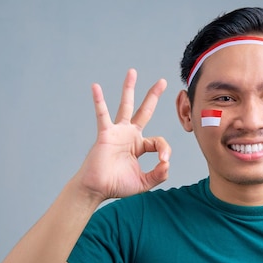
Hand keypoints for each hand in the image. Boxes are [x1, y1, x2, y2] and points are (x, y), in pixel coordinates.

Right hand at [75, 68, 170, 200]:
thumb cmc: (117, 185)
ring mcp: (117, 132)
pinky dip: (99, 101)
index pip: (158, 141)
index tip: (163, 161)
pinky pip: (102, 114)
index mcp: (139, 146)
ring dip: (129, 89)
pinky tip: (96, 87)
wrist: (97, 189)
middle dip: (153, 96)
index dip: (164, 150)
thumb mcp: (144, 182)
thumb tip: (167, 163)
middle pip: (144, 111)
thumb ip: (159, 174)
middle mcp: (129, 135)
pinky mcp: (105, 134)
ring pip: (125, 106)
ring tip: (132, 72)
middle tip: (163, 82)